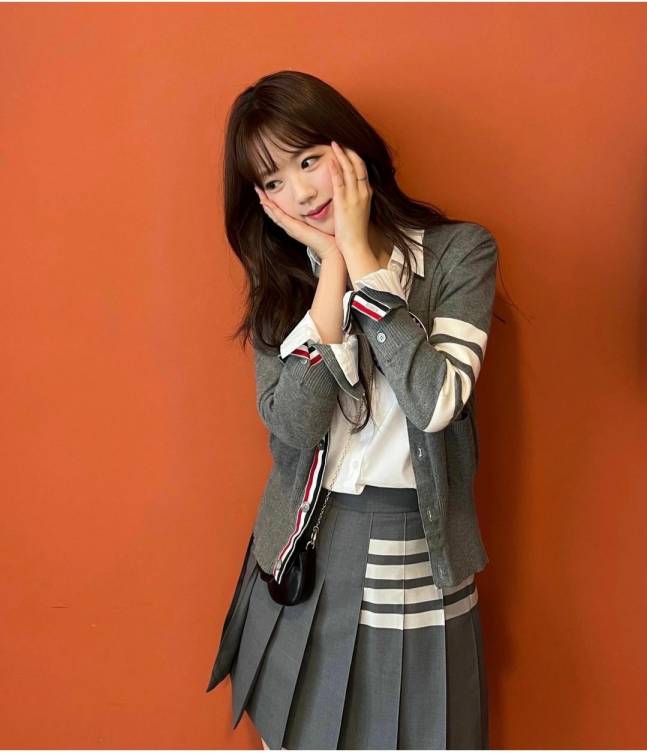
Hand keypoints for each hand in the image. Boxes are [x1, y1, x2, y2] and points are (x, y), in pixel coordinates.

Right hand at [253, 185, 340, 262]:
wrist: (331, 250)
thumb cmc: (329, 237)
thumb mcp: (320, 222)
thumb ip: (318, 214)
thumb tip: (321, 204)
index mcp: (296, 225)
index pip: (281, 212)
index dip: (273, 202)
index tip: (268, 191)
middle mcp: (291, 227)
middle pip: (273, 213)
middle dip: (265, 201)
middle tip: (258, 189)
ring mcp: (291, 228)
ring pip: (274, 214)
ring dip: (265, 203)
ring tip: (258, 193)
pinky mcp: (294, 229)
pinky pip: (280, 217)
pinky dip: (272, 210)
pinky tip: (266, 203)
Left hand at [328, 141, 373, 259]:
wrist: (356, 245)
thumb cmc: (355, 231)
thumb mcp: (359, 211)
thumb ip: (356, 199)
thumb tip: (351, 192)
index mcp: (367, 194)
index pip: (363, 170)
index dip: (356, 157)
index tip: (348, 147)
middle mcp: (363, 193)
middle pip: (359, 166)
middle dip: (350, 151)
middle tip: (340, 141)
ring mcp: (354, 197)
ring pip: (350, 171)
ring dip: (342, 155)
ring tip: (334, 144)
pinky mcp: (344, 203)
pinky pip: (340, 183)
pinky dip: (336, 170)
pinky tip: (331, 161)